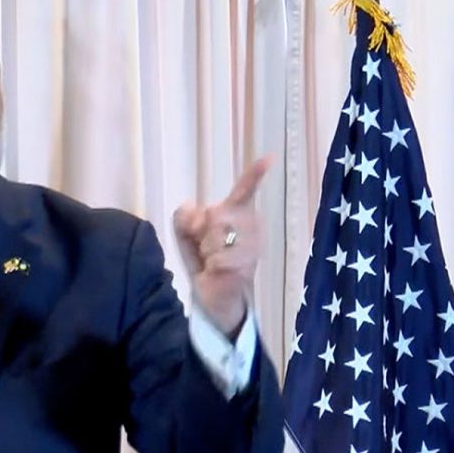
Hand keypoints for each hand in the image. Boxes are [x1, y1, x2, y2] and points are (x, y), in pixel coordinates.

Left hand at [172, 156, 271, 337]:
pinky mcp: (247, 266)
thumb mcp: (186, 233)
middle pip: (214, 212)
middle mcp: (252, 226)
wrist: (212, 294)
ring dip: (206, 249)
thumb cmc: (203, 257)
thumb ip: (185, 216)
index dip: (255, 174)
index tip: (269, 158)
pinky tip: (218, 271)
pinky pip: (218, 257)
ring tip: (213, 259)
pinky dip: (210, 265)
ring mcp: (253, 246)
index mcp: (239, 213)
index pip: (245, 189)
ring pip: (216, 234)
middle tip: (206, 246)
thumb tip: (195, 210)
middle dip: (200, 230)